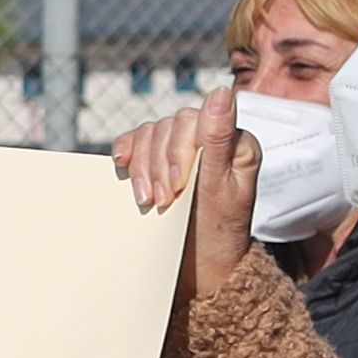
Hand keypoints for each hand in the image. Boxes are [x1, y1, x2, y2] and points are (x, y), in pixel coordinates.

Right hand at [107, 100, 251, 222]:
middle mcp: (211, 138)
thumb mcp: (219, 188)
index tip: (176, 187)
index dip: (178, 152)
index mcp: (234, 141)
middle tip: (161, 200)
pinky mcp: (160, 159)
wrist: (202, 264)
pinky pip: (136, 140)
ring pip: (150, 133)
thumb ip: (219, 139)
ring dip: (144, 167)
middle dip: (160, 165)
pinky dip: (127, 152)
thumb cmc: (217, 231)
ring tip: (148, 200)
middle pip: (169, 127)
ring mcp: (184, 147)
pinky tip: (123, 166)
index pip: (194, 122)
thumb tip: (221, 92)